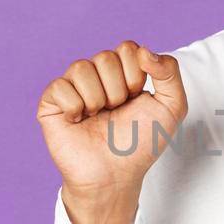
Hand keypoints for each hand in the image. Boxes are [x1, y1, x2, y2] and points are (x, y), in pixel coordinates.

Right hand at [37, 41, 186, 223]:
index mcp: (122, 73)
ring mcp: (72, 88)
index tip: (137, 99)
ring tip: (98, 117)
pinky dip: (74, 107)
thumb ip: (170, 72)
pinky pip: (60, 86)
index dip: (136, 75)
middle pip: (105, 57)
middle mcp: (96, 77)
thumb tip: (144, 50)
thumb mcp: (172, 107)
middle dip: (118, 90)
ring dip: (97, 99)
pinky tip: (78, 121)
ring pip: (81, 68)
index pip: (127, 48)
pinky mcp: (51, 104)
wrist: (115, 175)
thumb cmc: (141, 144)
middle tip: (117, 111)